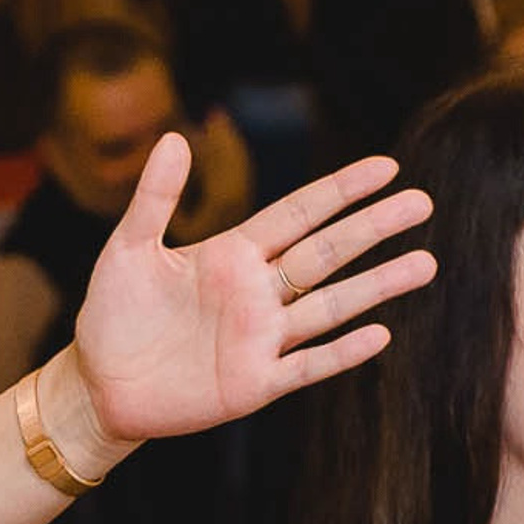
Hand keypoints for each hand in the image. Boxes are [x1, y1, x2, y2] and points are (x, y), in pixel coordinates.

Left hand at [63, 133, 435, 459]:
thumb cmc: (111, 316)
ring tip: (425, 263)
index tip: (386, 167)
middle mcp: (256, 293)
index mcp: (232, 255)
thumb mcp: (127, 251)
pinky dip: (341, 352)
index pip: (298, 214)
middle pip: (326, 253)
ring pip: (330, 306)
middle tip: (423, 204)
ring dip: (377, 286)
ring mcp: (260, 339)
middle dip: (373, 228)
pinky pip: (307, 365)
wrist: (98, 385)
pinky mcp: (254, 383)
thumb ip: (154, 200)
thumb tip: (172, 137)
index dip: (340, 191)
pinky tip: (379, 334)